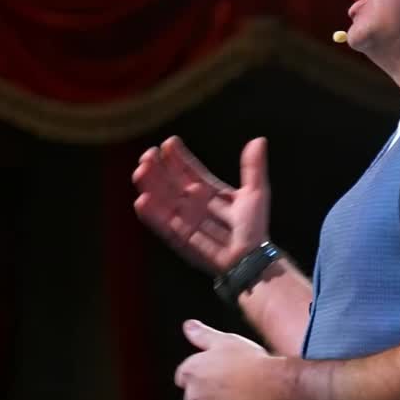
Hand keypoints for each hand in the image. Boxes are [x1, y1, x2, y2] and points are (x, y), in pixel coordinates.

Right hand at [132, 136, 270, 274]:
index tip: (169, 143)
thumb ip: (253, 167)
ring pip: (163, 201)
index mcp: (209, 191)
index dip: (178, 158)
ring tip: (140, 171)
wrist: (251, 259)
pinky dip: (152, 214)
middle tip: (148, 154)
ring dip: (151, 187)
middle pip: (171, 183)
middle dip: (158, 169)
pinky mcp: (180, 239)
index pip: (189, 171)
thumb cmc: (254, 228)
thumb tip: (259, 140)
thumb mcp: (256, 192)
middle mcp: (194, 204)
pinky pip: (163, 225)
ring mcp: (185, 221)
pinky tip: (141, 200)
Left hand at [174, 319, 273, 399]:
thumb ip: (202, 335)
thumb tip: (187, 325)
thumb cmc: (249, 362)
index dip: (201, 376)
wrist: (271, 389)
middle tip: (231, 389)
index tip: (216, 376)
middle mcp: (192, 395)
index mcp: (190, 372)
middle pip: (193, 399)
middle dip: (207, 396)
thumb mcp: (225, 340)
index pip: (183, 378)